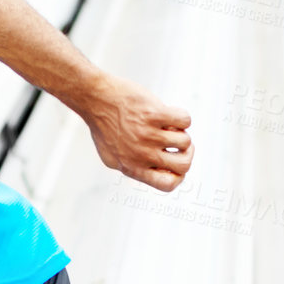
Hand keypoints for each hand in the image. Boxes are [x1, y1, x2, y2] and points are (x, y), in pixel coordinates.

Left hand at [82, 72, 192, 191]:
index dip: (178, 176)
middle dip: (188, 154)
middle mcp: (142, 155)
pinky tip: (168, 113)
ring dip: (181, 132)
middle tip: (180, 143)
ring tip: (167, 125)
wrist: (95, 98)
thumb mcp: (112, 157)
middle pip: (183, 165)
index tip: (174, 163)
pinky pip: (185, 120)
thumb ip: (133, 167)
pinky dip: (181, 116)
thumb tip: (158, 171)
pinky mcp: (154, 114)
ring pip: (185, 141)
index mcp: (133, 168)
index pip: (167, 185)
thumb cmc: (103, 126)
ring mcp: (148, 135)